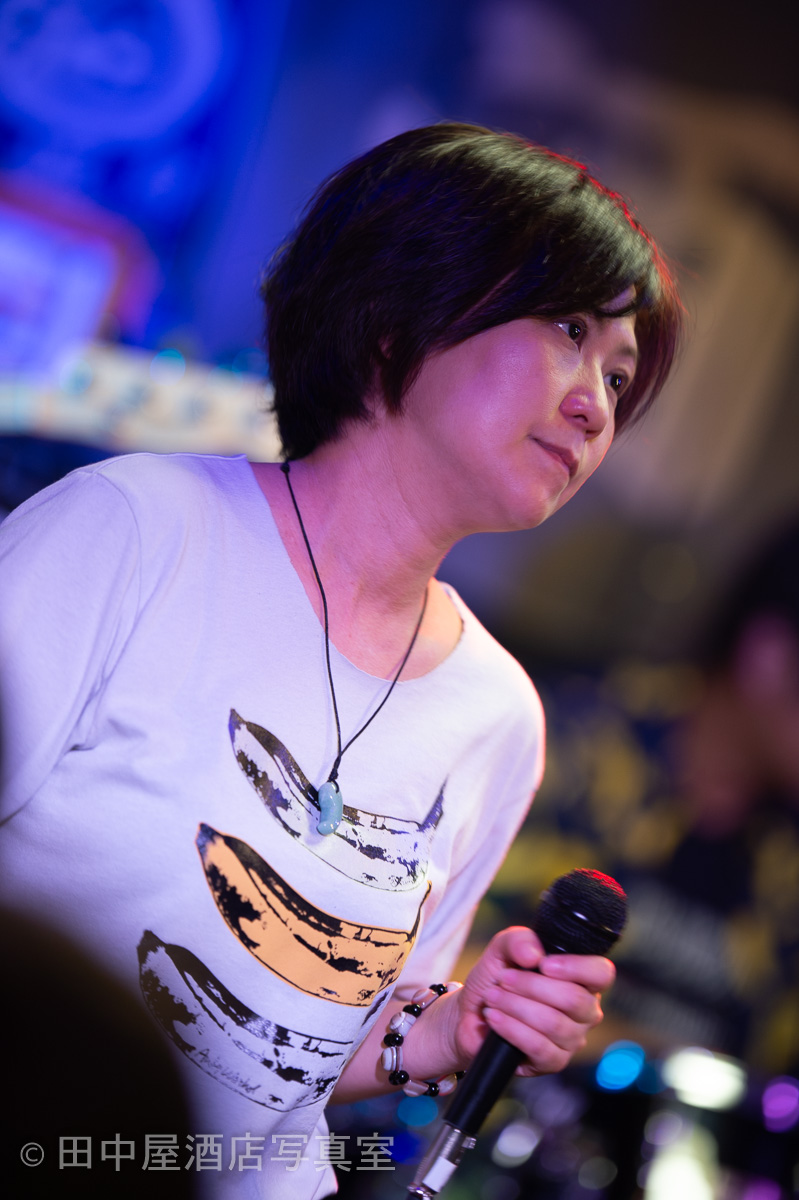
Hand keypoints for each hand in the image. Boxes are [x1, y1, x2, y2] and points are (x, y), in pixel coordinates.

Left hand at [448, 926, 614, 1076]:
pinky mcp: (553, 1062)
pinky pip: (540, 1048)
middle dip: (532, 986)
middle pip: (575, 1000)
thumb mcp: (502, 950)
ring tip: (493, 997)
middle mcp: (584, 1011)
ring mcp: (572, 1039)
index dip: (577, 968)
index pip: (602, 973)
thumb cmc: (496, 980)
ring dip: (517, 1006)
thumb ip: (519, 940)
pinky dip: (512, 1029)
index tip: (543, 964)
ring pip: (555, 1024)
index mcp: (581, 979)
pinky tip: (494, 1017)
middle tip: (503, 979)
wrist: (472, 1013)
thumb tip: (534, 955)